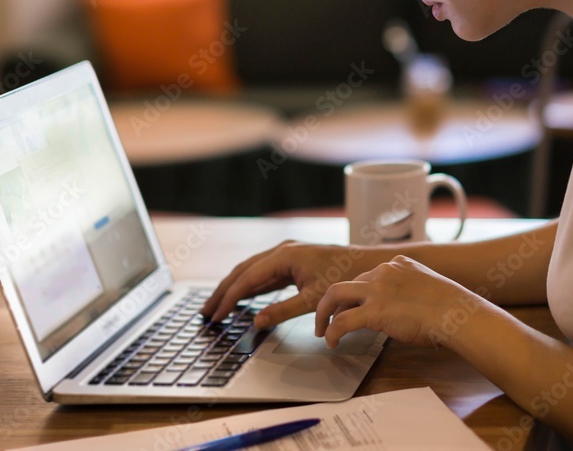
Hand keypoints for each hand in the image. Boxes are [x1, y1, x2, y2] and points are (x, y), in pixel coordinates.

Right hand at [200, 241, 370, 325]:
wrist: (366, 264)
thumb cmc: (344, 277)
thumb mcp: (312, 298)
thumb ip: (282, 310)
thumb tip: (256, 323)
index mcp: (285, 255)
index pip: (248, 277)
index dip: (230, 298)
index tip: (217, 315)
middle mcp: (282, 250)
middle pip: (243, 271)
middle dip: (223, 292)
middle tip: (206, 313)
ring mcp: (286, 254)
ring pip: (251, 271)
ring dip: (233, 288)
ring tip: (216, 307)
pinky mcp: (292, 261)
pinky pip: (263, 274)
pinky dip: (249, 286)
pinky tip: (241, 299)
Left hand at [315, 255, 485, 349]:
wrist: (456, 312)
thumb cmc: (450, 307)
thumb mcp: (428, 288)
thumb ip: (410, 292)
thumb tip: (405, 310)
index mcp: (398, 264)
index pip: (367, 276)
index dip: (357, 294)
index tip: (353, 306)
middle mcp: (384, 271)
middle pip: (347, 283)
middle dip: (333, 301)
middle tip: (327, 317)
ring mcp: (377, 289)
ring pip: (335, 294)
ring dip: (324, 312)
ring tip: (322, 329)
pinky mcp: (374, 310)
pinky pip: (343, 321)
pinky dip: (333, 331)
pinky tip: (332, 342)